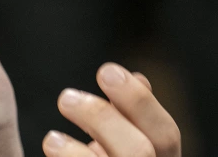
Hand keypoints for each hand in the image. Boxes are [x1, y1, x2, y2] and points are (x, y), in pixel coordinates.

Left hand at [42, 63, 179, 156]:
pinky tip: (52, 151)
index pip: (166, 134)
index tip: (106, 69)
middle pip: (139, 153)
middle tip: (65, 96)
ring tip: (51, 138)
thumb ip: (132, 117)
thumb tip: (139, 77)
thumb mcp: (127, 146)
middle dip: (102, 118)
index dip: (138, 100)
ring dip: (77, 155)